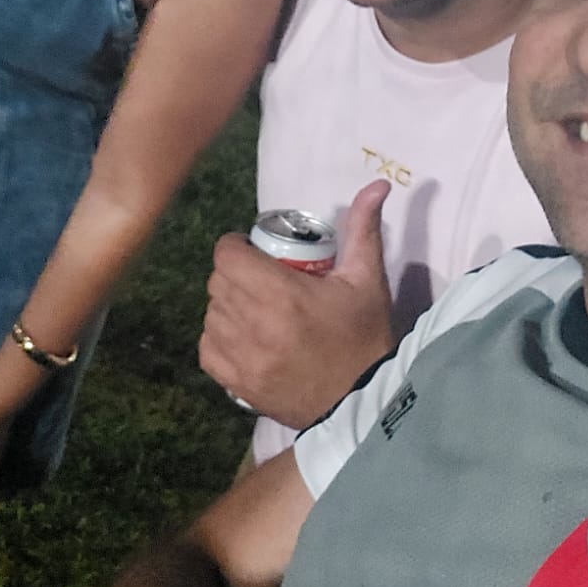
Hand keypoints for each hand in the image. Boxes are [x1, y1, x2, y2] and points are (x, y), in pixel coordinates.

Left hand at [200, 181, 392, 426]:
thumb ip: (364, 229)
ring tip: (255, 308)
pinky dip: (221, 338)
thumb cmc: (364, 336)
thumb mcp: (367, 279)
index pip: (227, 256)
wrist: (364, 403)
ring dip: (228, 305)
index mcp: (281, 295)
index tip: (254, 250)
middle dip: (235, 273)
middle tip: (261, 278)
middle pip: (218, 282)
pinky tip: (245, 336)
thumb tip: (379, 183)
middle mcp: (254, 325)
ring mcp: (242, 359)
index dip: (236, 247)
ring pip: (212, 314)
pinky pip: (208, 348)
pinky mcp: (237, 385)